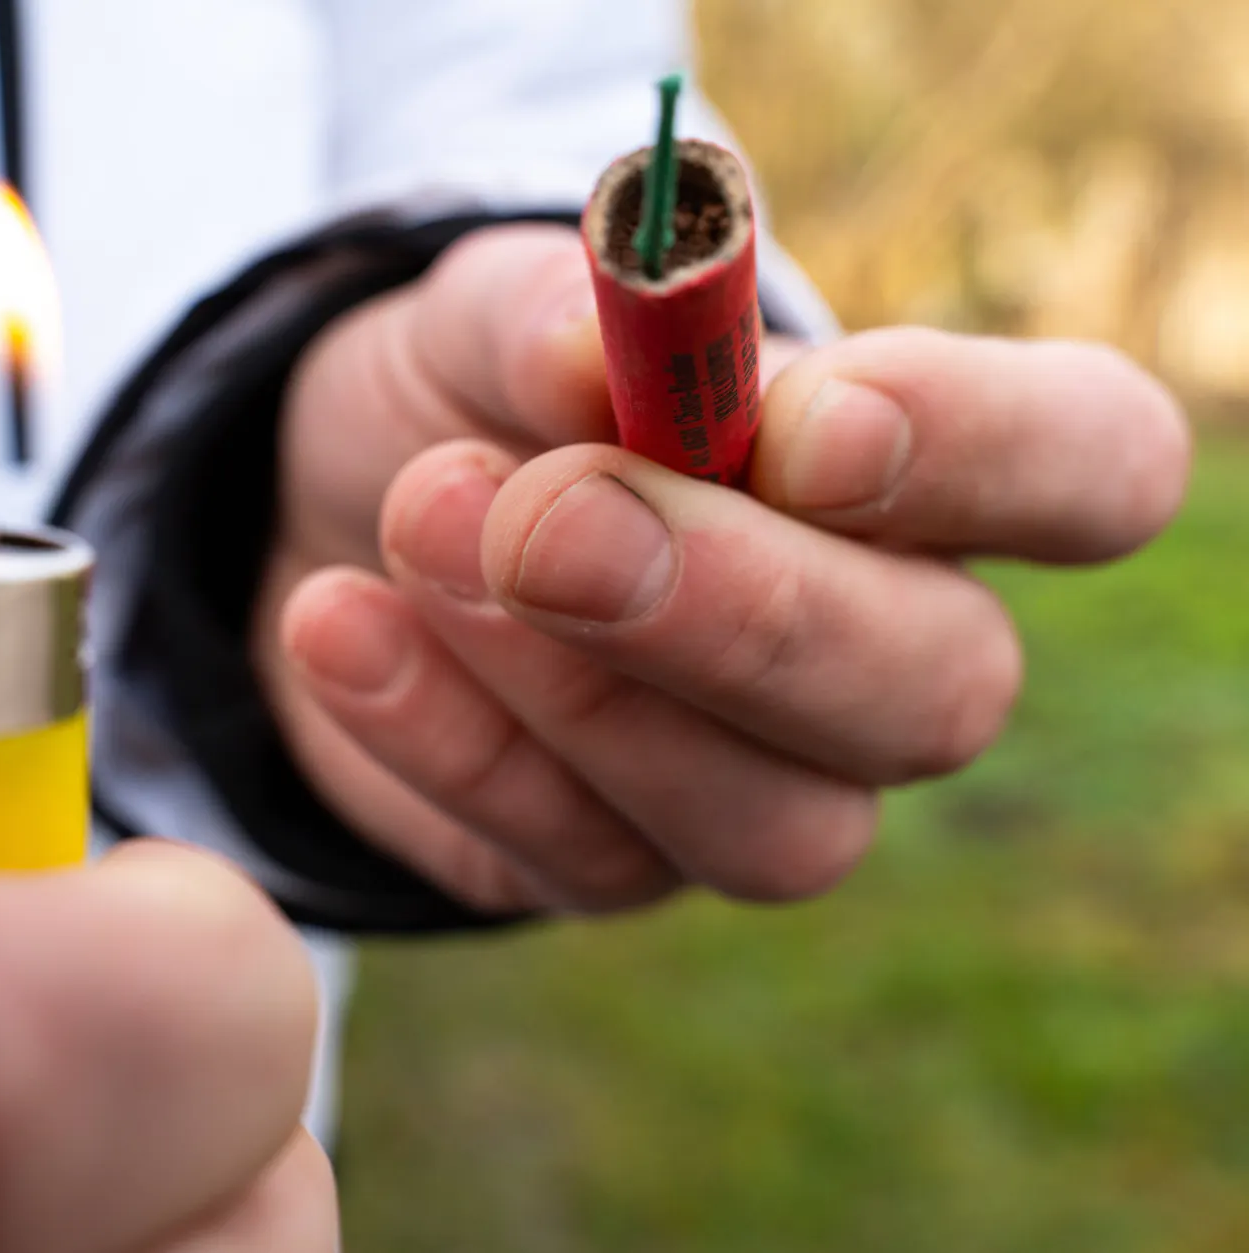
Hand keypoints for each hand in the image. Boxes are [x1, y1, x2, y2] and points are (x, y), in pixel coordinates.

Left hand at [256, 224, 1189, 913]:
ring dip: (576, 687)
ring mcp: (756, 785)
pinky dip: (445, 739)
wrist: (332, 509)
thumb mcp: (487, 310)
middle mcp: (883, 649)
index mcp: (920, 467)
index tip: (803, 420)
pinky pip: (573, 857)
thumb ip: (551, 316)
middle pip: (935, 693)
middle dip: (739, 610)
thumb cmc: (475, 392)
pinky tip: (336, 622)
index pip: (1085, 466)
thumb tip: (586, 357)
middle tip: (546, 521)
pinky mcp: (611, 865)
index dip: (983, 452)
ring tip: (412, 524)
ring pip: (769, 826)